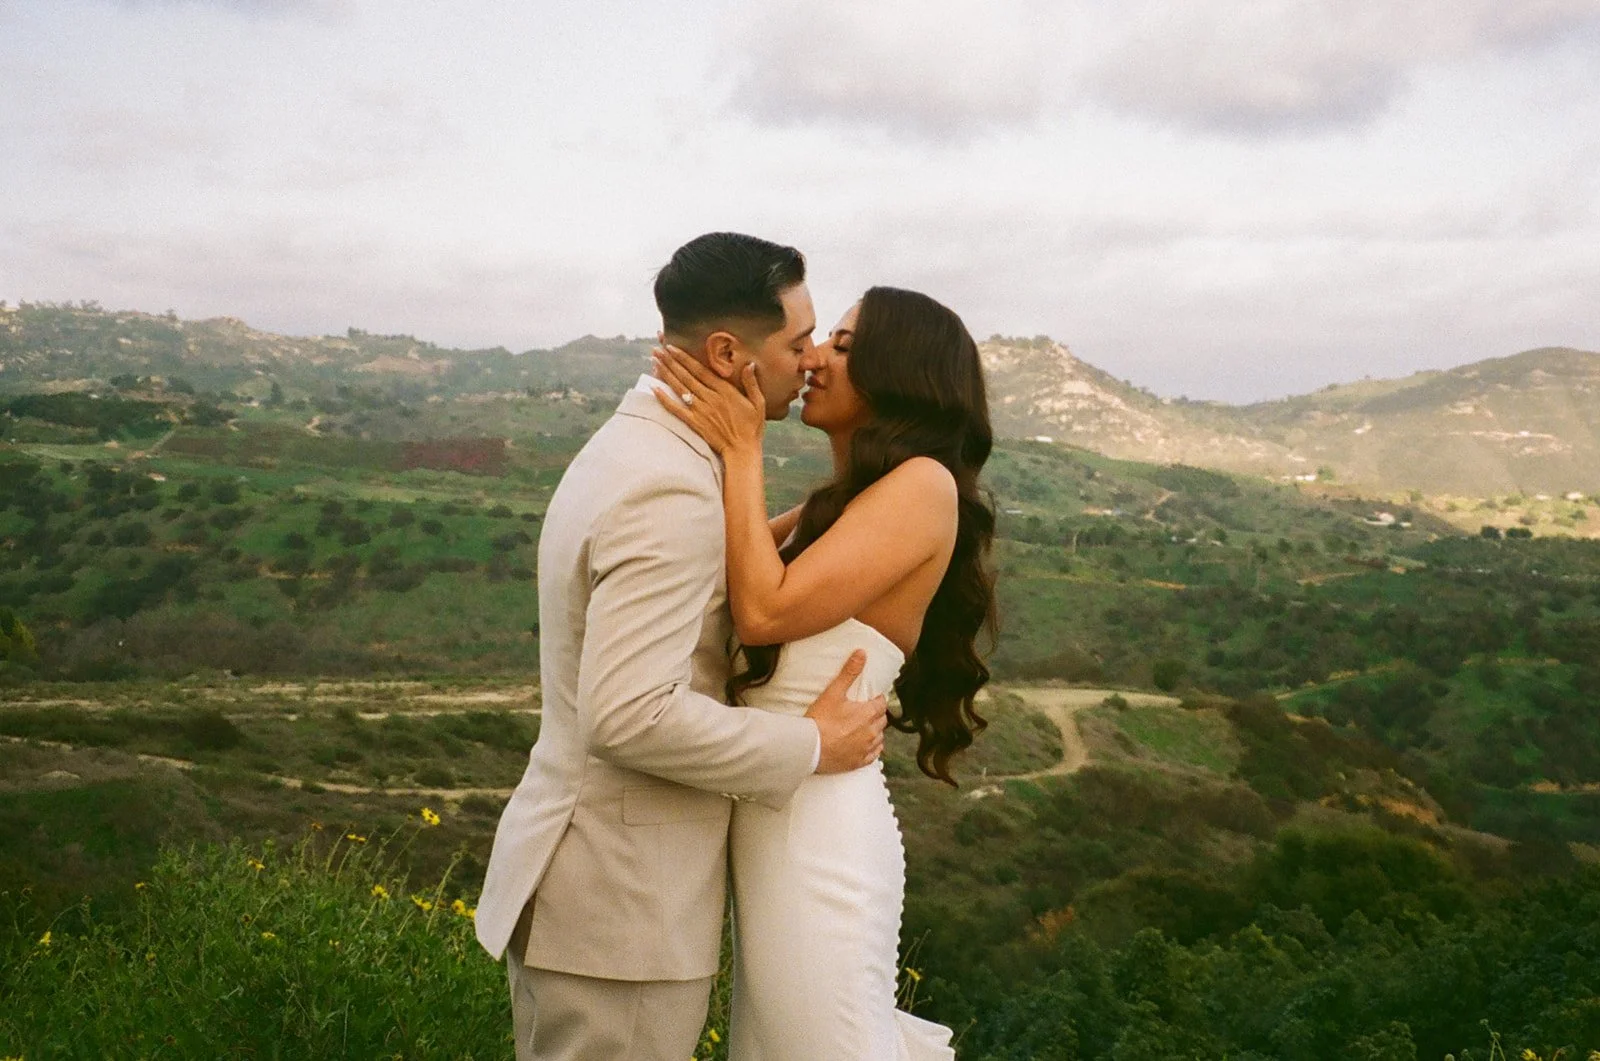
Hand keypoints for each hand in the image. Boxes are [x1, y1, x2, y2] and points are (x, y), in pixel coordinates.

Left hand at [651, 344, 765, 457]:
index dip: (685, 358)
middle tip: (656, 349)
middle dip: (670, 361)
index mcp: (725, 391)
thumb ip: (751, 383)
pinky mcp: (695, 423)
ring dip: (666, 374)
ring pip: (680, 388)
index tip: (672, 347)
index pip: (700, 370)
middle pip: (686, 376)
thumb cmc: (752, 428)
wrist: (742, 451)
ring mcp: (701, 411)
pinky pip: (676, 409)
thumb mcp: (758, 403)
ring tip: (654, 361)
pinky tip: (654, 388)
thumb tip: (749, 364)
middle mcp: (710, 398)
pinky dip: (664, 398)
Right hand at [805, 650, 888, 773]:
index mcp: (869, 714)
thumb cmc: (820, 720)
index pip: (882, 703)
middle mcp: (872, 732)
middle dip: (876, 714)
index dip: (877, 699)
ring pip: (879, 737)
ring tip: (863, 727)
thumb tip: (862, 653)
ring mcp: (866, 748)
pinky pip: (874, 754)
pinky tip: (865, 745)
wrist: (808, 749)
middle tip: (865, 710)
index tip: (870, 698)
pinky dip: (871, 748)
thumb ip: (849, 672)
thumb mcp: (833, 692)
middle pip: (882, 720)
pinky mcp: (859, 762)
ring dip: (875, 731)